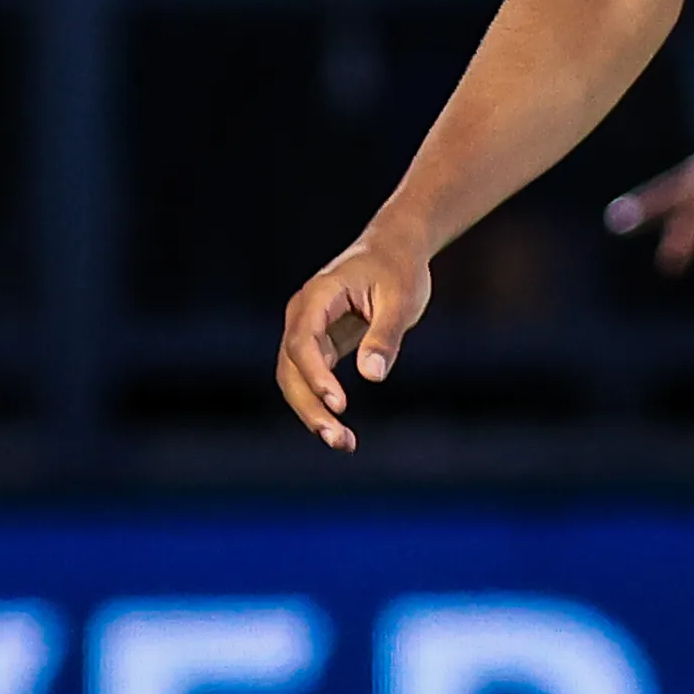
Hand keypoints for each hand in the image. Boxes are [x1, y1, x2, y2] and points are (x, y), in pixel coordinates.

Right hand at [276, 229, 431, 451]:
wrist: (394, 249)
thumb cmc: (400, 270)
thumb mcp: (402, 299)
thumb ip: (385, 335)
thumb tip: (372, 376)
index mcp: (318, 296)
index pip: (303, 342)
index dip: (316, 375)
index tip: (339, 404)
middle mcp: (302, 315)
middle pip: (291, 369)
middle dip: (311, 407)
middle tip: (339, 438)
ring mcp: (306, 331)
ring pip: (295, 380)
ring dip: (313, 413)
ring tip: (344, 443)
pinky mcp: (318, 345)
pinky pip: (311, 379)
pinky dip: (322, 404)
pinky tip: (342, 430)